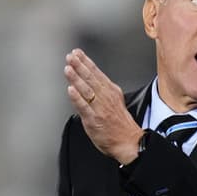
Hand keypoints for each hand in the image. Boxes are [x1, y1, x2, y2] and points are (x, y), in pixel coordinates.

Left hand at [64, 49, 143, 163]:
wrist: (128, 142)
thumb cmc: (120, 124)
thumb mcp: (115, 101)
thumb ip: (103, 91)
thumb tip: (90, 81)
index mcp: (111, 92)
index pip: (97, 73)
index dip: (86, 62)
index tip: (77, 53)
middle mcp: (105, 98)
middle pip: (91, 78)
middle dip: (80, 66)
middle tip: (71, 57)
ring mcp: (99, 108)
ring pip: (86, 90)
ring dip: (76, 78)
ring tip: (68, 68)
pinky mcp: (94, 120)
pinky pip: (84, 107)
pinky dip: (77, 98)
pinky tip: (70, 90)